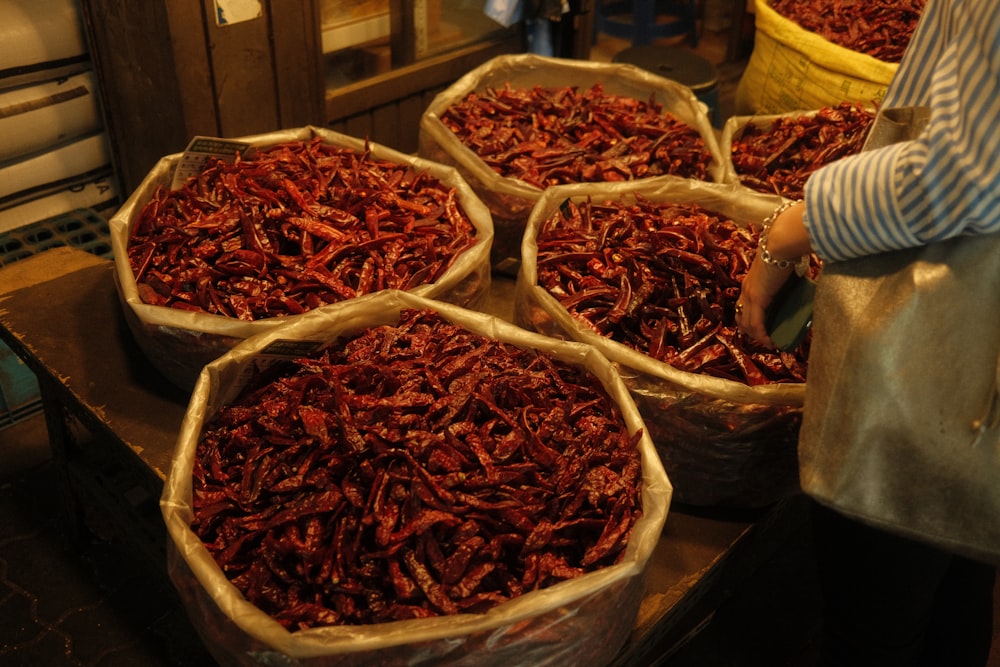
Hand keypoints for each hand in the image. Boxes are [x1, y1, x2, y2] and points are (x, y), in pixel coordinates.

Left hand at [736, 201, 811, 345]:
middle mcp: (746, 289)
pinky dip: (762, 335)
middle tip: (766, 339)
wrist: (782, 242)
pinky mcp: (757, 298)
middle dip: (751, 331)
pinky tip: (771, 342)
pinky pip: (755, 323)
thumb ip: (792, 275)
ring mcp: (749, 294)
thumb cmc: (789, 249)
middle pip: (741, 317)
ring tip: (770, 343)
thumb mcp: (787, 267)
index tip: (763, 329)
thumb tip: (806, 277)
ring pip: (746, 323)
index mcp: (751, 282)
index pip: (744, 306)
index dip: (751, 319)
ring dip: (757, 336)